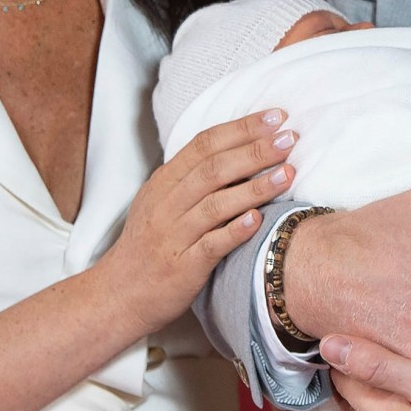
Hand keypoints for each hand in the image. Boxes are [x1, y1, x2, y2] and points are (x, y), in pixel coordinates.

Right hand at [98, 111, 297, 334]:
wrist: (120, 293)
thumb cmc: (150, 245)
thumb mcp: (162, 202)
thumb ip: (193, 177)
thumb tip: (241, 150)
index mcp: (164, 182)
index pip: (204, 144)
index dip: (241, 128)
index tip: (276, 117)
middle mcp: (167, 204)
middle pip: (213, 168)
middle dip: (255, 150)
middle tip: (289, 138)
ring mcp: (174, 235)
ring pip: (216, 204)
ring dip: (255, 187)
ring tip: (288, 173)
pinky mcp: (182, 266)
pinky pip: (211, 245)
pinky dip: (235, 230)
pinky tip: (258, 219)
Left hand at [325, 335, 410, 410]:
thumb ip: (381, 366)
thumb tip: (329, 346)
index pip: (345, 384)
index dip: (339, 355)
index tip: (338, 327)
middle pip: (357, 407)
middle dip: (348, 378)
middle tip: (350, 345)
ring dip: (373, 395)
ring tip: (377, 366)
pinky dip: (399, 410)